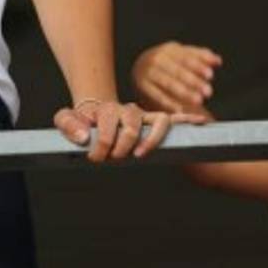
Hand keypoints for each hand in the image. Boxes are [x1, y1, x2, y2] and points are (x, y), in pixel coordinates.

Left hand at [53, 99, 205, 161]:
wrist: (94, 116)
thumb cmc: (81, 122)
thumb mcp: (66, 120)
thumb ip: (68, 124)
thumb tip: (83, 137)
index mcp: (108, 110)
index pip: (109, 122)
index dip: (102, 141)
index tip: (95, 156)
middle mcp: (128, 110)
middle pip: (133, 123)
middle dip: (122, 144)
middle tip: (113, 157)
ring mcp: (143, 116)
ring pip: (158, 121)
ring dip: (151, 140)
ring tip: (140, 154)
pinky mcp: (153, 122)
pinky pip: (174, 119)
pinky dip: (187, 119)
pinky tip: (201, 123)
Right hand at [131, 41, 222, 112]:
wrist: (141, 69)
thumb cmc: (170, 63)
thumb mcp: (183, 56)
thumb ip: (201, 57)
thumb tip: (218, 61)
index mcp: (170, 50)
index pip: (186, 57)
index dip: (198, 65)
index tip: (210, 75)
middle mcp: (158, 59)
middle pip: (177, 70)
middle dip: (194, 81)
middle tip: (209, 92)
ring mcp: (149, 72)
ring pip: (168, 83)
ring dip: (184, 92)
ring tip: (198, 101)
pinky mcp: (142, 86)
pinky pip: (157, 95)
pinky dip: (169, 103)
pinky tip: (181, 110)